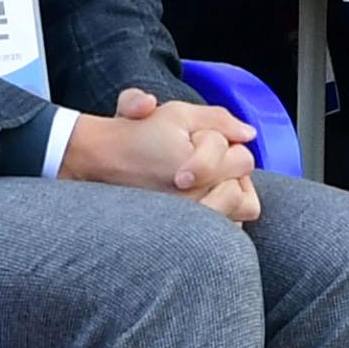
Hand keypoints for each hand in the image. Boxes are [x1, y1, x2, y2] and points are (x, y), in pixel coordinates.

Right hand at [68, 86, 258, 217]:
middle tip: (210, 165)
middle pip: (245, 192)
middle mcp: (196, 201)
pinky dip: (219, 216)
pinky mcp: (181, 234)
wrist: (98, 159)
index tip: (203, 144)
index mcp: (200, 171)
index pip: (243, 161)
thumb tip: (249, 133)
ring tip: (210, 183)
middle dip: (232, 174)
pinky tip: (202, 198)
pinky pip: (221, 231)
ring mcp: (188, 221)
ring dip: (230, 198)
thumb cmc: (136, 133)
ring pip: (237, 217)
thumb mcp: (179, 113)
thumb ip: (218, 119)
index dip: (228, 147)